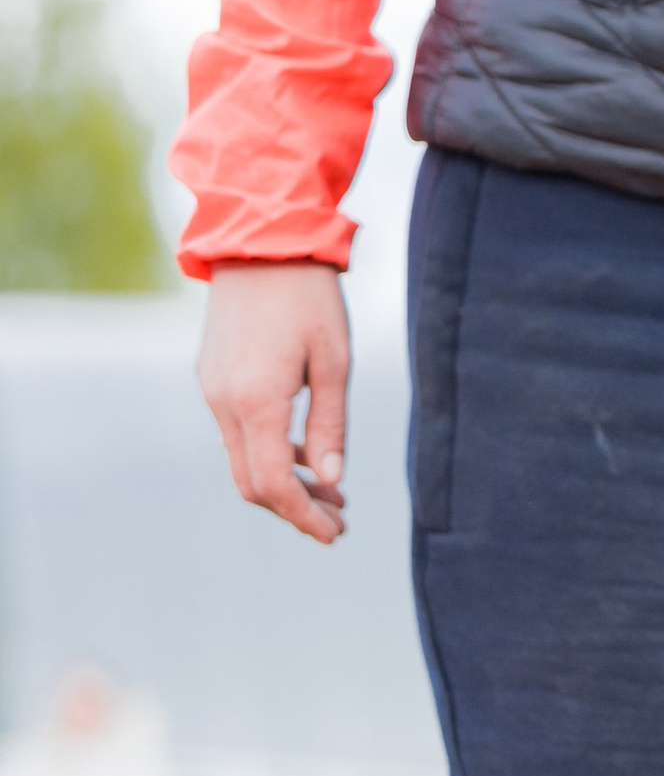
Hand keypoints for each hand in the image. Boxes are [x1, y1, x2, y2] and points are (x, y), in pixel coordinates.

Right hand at [199, 262, 350, 545]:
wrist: (260, 241)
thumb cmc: (307, 296)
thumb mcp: (334, 362)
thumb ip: (330, 425)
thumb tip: (330, 480)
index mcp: (256, 401)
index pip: (272, 485)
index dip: (303, 517)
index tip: (334, 535)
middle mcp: (224, 402)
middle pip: (251, 483)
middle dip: (294, 509)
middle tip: (338, 521)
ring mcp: (212, 390)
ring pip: (241, 461)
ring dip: (282, 483)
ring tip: (330, 492)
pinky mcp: (212, 378)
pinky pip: (236, 433)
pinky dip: (267, 454)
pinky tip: (304, 456)